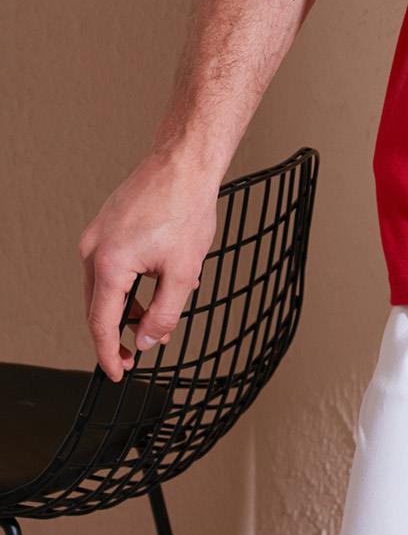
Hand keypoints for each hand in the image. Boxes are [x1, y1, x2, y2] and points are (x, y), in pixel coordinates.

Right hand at [78, 152, 220, 382]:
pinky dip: (130, 281)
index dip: (110, 354)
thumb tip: (148, 339)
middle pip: (99, 307)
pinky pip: (111, 264)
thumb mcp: (183, 270)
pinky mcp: (106, 224)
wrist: (185, 161)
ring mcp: (97, 234)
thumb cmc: (186, 206)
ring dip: (129, 305)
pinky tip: (159, 280)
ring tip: (161, 313)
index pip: (101, 325)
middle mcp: (94, 249)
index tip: (119, 373)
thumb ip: (164, 312)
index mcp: (109, 264)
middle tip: (143, 348)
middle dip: (122, 332)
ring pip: (105, 286)